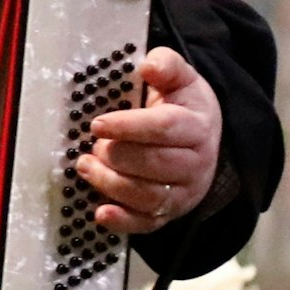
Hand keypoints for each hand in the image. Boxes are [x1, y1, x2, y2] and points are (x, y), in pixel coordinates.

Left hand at [75, 47, 222, 234]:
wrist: (204, 136)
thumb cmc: (182, 104)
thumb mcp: (180, 77)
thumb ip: (167, 65)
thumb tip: (150, 66)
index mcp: (196, 127)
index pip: (164, 128)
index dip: (129, 127)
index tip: (98, 124)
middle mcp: (195, 163)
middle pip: (156, 165)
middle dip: (118, 156)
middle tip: (93, 145)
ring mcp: (184, 192)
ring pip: (150, 196)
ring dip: (112, 185)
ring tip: (85, 166)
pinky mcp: (171, 212)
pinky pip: (149, 224)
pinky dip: (124, 222)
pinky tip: (101, 213)